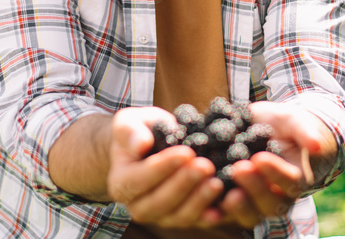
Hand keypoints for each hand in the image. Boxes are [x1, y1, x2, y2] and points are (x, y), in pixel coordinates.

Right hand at [106, 107, 225, 227]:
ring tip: (217, 182)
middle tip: (205, 166)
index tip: (186, 152)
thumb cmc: (140, 131)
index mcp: (121, 183)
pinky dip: (210, 215)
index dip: (163, 168)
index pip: (140, 179)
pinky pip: (196, 222)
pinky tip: (224, 205)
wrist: (152, 146)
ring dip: (199, 200)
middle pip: (160, 202)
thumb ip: (131, 131)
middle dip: (184, 184)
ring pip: (179, 216)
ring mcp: (161, 217)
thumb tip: (141, 144)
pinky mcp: (182, 218)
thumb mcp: (130, 122)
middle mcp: (138, 206)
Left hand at [215, 101, 338, 227]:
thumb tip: (315, 146)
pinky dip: (213, 208)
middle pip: (269, 204)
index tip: (260, 158)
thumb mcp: (296, 122)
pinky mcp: (230, 197)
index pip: (290, 183)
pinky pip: (223, 211)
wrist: (263, 126)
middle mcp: (275, 196)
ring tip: (218, 185)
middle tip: (238, 168)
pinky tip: (200, 195)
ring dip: (235, 204)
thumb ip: (305, 132)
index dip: (276, 173)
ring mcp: (252, 200)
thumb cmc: (286, 125)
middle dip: (254, 188)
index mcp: (295, 180)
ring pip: (248, 214)